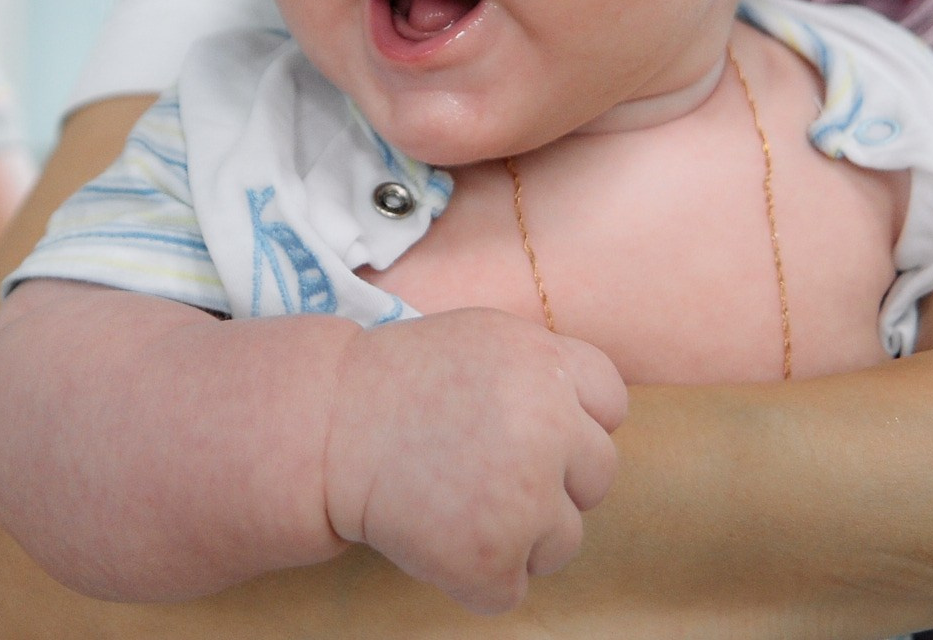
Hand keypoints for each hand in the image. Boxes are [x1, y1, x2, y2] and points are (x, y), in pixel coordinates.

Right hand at [321, 307, 626, 613]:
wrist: (322, 428)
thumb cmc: (393, 386)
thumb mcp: (481, 342)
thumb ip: (541, 374)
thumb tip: (588, 426)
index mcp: (547, 363)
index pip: (611, 406)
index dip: (570, 424)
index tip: (523, 431)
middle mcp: (549, 424)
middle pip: (597, 475)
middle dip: (550, 482)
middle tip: (481, 473)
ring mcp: (525, 496)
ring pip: (563, 540)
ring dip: (517, 537)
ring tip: (452, 505)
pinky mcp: (493, 555)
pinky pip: (512, 589)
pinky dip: (475, 577)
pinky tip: (433, 537)